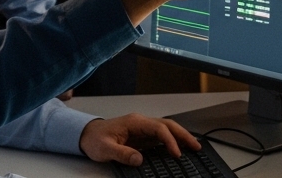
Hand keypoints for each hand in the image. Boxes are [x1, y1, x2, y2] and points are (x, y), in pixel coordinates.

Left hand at [79, 114, 199, 165]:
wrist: (86, 135)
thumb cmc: (95, 139)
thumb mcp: (105, 149)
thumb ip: (122, 154)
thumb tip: (139, 159)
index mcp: (134, 122)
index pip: (158, 128)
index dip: (169, 141)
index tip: (176, 153)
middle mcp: (141, 123)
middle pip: (168, 125)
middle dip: (183, 135)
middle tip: (195, 146)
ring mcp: (142, 129)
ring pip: (167, 129)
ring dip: (181, 137)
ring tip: (193, 147)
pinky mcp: (142, 136)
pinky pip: (161, 137)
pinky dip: (173, 141)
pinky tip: (179, 148)